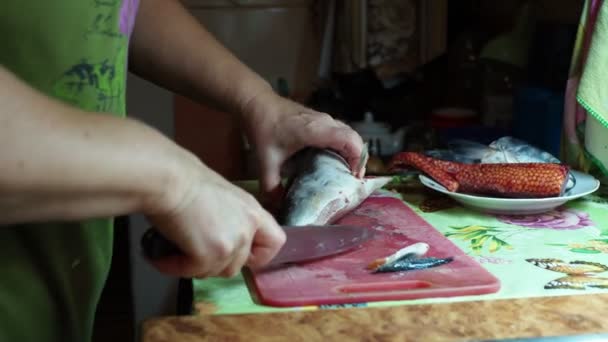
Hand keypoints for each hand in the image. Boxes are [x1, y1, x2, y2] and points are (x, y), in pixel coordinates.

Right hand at [144, 150, 285, 277]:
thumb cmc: (186, 180)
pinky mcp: (209, 255)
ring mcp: (231, 244)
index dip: (258, 254)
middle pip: (238, 265)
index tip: (241, 255)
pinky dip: (174, 266)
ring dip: (194, 266)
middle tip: (193, 251)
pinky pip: (191, 272)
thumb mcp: (221, 197)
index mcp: (252, 211)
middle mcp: (247, 229)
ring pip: (215, 272)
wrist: (169, 180)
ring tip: (174, 251)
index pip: (275, 242)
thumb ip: (229, 217)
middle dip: (214, 263)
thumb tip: (215, 233)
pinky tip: (162, 256)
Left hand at [241, 90, 364, 197]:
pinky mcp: (321, 119)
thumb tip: (277, 206)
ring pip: (349, 135)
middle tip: (351, 180)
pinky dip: (343, 146)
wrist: (257, 102)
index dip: (358, 159)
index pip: (349, 140)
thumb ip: (271, 186)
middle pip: (355, 139)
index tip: (354, 177)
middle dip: (358, 160)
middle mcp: (325, 122)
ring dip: (352, 153)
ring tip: (345, 173)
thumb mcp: (265, 160)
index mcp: (315, 130)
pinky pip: (340, 132)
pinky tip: (333, 161)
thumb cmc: (263, 127)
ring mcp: (324, 119)